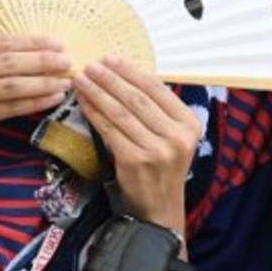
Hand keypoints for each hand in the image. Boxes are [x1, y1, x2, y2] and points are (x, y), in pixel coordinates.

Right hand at [0, 35, 70, 151]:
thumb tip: (27, 49)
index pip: (2, 42)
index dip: (32, 41)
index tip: (57, 42)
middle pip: (10, 62)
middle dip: (43, 60)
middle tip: (67, 60)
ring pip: (12, 86)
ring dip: (43, 83)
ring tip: (65, 81)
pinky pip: (9, 108)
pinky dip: (33, 102)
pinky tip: (51, 98)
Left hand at [74, 57, 200, 237]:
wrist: (159, 211)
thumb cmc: (162, 169)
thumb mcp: (172, 138)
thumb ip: (157, 111)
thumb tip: (125, 76)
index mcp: (189, 124)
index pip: (157, 89)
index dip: (132, 71)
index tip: (111, 58)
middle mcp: (176, 136)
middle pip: (137, 98)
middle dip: (111, 79)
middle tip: (92, 64)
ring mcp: (156, 149)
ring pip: (121, 112)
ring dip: (98, 93)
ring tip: (82, 79)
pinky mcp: (134, 161)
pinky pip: (110, 130)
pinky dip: (95, 114)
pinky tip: (84, 102)